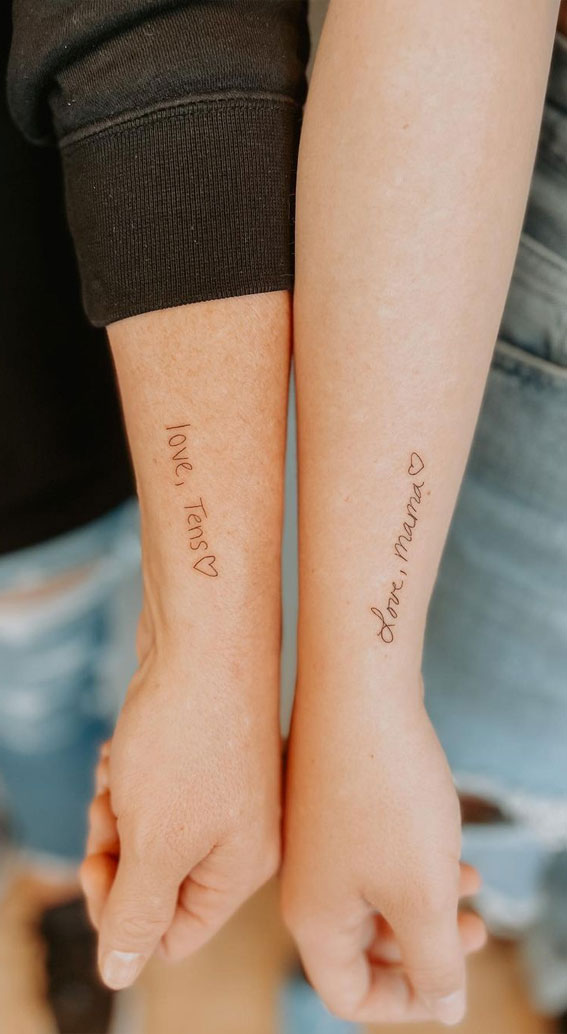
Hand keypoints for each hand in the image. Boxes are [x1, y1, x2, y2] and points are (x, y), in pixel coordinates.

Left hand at [81, 605, 280, 989]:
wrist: (206, 635)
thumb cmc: (189, 734)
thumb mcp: (156, 841)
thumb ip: (137, 913)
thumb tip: (121, 973)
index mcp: (243, 866)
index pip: (173, 933)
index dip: (124, 912)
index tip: (99, 864)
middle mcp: (242, 833)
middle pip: (156, 880)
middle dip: (118, 849)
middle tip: (109, 811)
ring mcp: (225, 791)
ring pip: (149, 830)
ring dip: (119, 806)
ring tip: (121, 768)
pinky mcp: (204, 756)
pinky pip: (153, 789)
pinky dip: (129, 774)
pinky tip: (127, 745)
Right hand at [281, 678, 485, 1025]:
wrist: (359, 690)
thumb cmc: (387, 794)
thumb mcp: (422, 895)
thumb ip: (434, 962)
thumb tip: (445, 1008)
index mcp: (312, 916)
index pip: (349, 993)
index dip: (403, 1003)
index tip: (448, 981)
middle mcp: (306, 880)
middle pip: (366, 945)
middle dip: (427, 946)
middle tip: (476, 932)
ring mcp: (317, 836)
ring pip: (377, 894)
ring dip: (429, 899)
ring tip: (473, 884)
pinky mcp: (334, 801)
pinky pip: (376, 852)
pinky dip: (416, 859)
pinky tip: (452, 841)